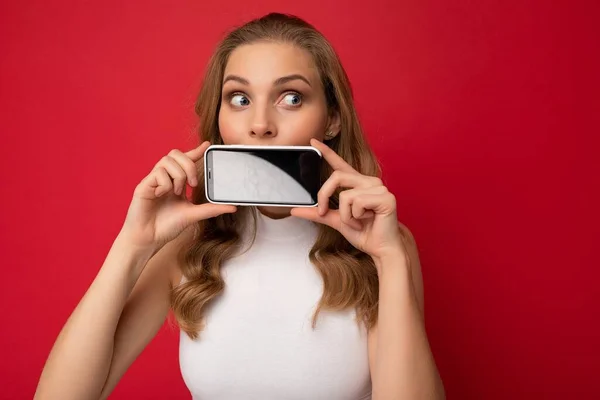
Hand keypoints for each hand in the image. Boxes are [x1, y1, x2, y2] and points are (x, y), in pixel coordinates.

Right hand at [120, 141, 236, 250]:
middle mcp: (164, 178)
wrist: (149, 239)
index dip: (196, 151)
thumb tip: (233, 207)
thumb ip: (211, 209)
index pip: (186, 160)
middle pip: (176, 154)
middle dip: (189, 165)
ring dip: (178, 176)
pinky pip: (158, 173)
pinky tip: (161, 196)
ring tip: (177, 192)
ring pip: (167, 161)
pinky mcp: (143, 185)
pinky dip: (165, 184)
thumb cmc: (167, 226)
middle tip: (192, 184)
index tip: (208, 146)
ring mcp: (153, 180)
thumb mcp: (193, 214)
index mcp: (175, 182)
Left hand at [291, 139, 403, 261]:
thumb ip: (317, 214)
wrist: (381, 248)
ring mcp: (379, 188)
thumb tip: (295, 210)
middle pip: (336, 177)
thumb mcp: (336, 221)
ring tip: (358, 222)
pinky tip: (369, 220)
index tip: (313, 142)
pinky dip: (356, 217)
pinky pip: (357, 203)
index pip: (340, 166)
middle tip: (322, 212)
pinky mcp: (386, 197)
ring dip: (345, 216)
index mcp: (358, 184)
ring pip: (345, 196)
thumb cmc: (364, 233)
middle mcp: (369, 182)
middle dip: (324, 196)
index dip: (327, 153)